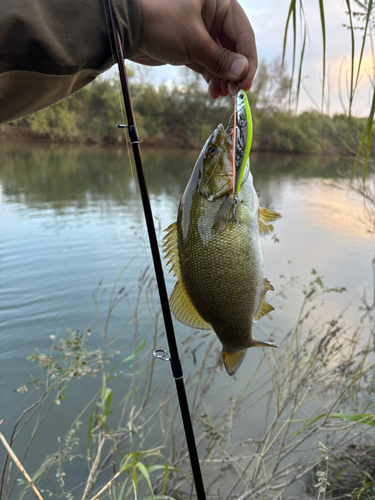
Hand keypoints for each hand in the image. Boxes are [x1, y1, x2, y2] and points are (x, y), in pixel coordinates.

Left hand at [131, 0, 256, 97]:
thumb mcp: (194, 42)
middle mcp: (213, 15)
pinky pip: (207, 63)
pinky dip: (211, 77)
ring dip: (223, 78)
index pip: (244, 34)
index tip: (245, 84)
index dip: (248, 61)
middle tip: (234, 94)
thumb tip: (242, 72)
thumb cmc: (160, 24)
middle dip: (234, 72)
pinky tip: (213, 91)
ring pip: (220, 58)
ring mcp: (201, 31)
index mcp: (219, 3)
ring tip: (221, 95)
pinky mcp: (189, 45)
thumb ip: (220, 59)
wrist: (126, 28)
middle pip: (234, 48)